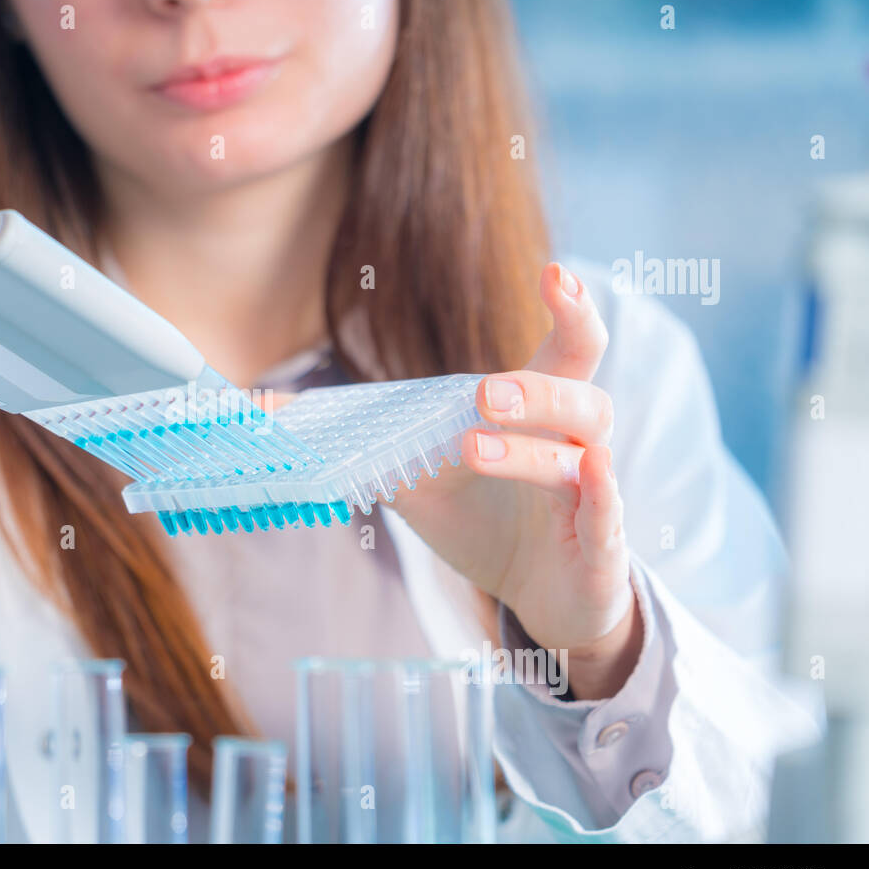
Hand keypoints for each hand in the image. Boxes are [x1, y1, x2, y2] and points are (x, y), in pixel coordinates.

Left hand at [390, 263, 640, 699]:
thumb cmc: (482, 521)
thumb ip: (354, 442)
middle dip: (535, 389)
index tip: (556, 273)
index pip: (568, 349)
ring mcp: (593, 494)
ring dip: (530, 450)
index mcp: (538, 414)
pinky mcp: (600, 546)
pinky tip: (591, 476)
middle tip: (487, 392)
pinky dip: (599, 495)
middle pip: (581, 394)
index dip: (571, 308)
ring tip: (474, 445)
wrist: (538, 595)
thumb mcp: (413, 480)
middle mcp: (577, 443)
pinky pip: (607, 513)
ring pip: (583, 455)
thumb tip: (261, 409)